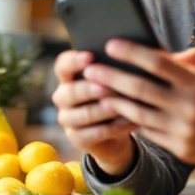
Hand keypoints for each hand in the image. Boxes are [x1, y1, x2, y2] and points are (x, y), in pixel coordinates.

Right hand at [51, 50, 136, 174]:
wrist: (116, 129)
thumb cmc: (115, 96)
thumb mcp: (113, 80)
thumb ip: (113, 69)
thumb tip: (126, 58)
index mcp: (68, 77)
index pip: (63, 65)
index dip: (75, 61)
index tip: (92, 56)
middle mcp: (62, 97)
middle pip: (71, 91)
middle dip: (92, 89)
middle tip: (109, 86)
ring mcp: (67, 119)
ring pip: (84, 114)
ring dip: (107, 110)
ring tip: (126, 105)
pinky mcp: (76, 138)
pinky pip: (95, 133)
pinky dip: (115, 127)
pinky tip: (131, 121)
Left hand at [84, 40, 194, 167]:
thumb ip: (193, 57)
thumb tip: (163, 53)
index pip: (158, 63)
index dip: (132, 52)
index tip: (111, 44)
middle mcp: (189, 109)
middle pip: (140, 90)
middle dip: (112, 77)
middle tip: (90, 68)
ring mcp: (183, 132)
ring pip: (138, 114)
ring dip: (114, 101)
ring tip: (96, 90)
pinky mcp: (180, 149)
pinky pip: (149, 132)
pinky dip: (131, 120)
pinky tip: (117, 110)